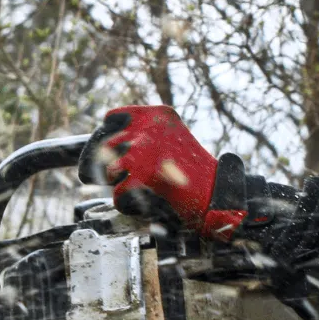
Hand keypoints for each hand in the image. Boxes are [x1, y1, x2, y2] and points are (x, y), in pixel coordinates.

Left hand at [79, 106, 245, 238]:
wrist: (218, 193)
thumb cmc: (192, 170)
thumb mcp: (169, 139)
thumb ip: (140, 136)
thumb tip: (100, 147)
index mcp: (156, 114)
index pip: (111, 120)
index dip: (106, 139)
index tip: (108, 153)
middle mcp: (148, 127)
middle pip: (105, 148)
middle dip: (110, 167)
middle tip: (119, 178)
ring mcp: (145, 150)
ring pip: (110, 171)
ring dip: (121, 184)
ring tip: (144, 189)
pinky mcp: (144, 177)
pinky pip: (118, 195)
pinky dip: (129, 204)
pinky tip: (147, 203)